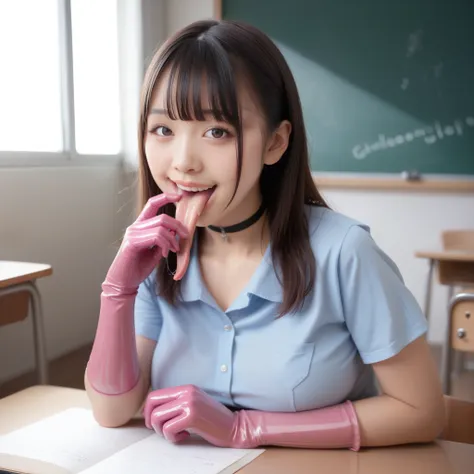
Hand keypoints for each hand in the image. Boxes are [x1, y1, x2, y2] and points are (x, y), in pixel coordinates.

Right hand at [104, 193, 188, 294]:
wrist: (124, 283)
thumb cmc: (138, 267)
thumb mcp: (155, 251)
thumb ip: (164, 239)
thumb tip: (175, 231)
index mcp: (140, 226)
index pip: (152, 204)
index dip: (165, 197)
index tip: (179, 196)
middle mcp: (135, 226)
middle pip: (163, 217)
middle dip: (178, 226)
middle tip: (185, 237)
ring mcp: (132, 233)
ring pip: (161, 227)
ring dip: (172, 240)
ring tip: (172, 251)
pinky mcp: (132, 242)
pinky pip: (156, 236)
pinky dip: (165, 245)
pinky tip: (164, 255)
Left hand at [143, 384, 257, 448]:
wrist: (234, 426)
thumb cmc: (214, 420)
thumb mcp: (194, 404)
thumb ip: (178, 403)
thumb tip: (154, 412)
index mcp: (185, 389)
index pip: (155, 395)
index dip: (148, 411)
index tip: (153, 423)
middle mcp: (186, 392)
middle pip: (152, 403)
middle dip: (150, 420)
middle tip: (160, 430)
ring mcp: (189, 403)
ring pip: (157, 418)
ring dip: (163, 432)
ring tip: (177, 434)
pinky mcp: (192, 416)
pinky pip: (168, 429)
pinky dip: (173, 437)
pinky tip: (185, 436)